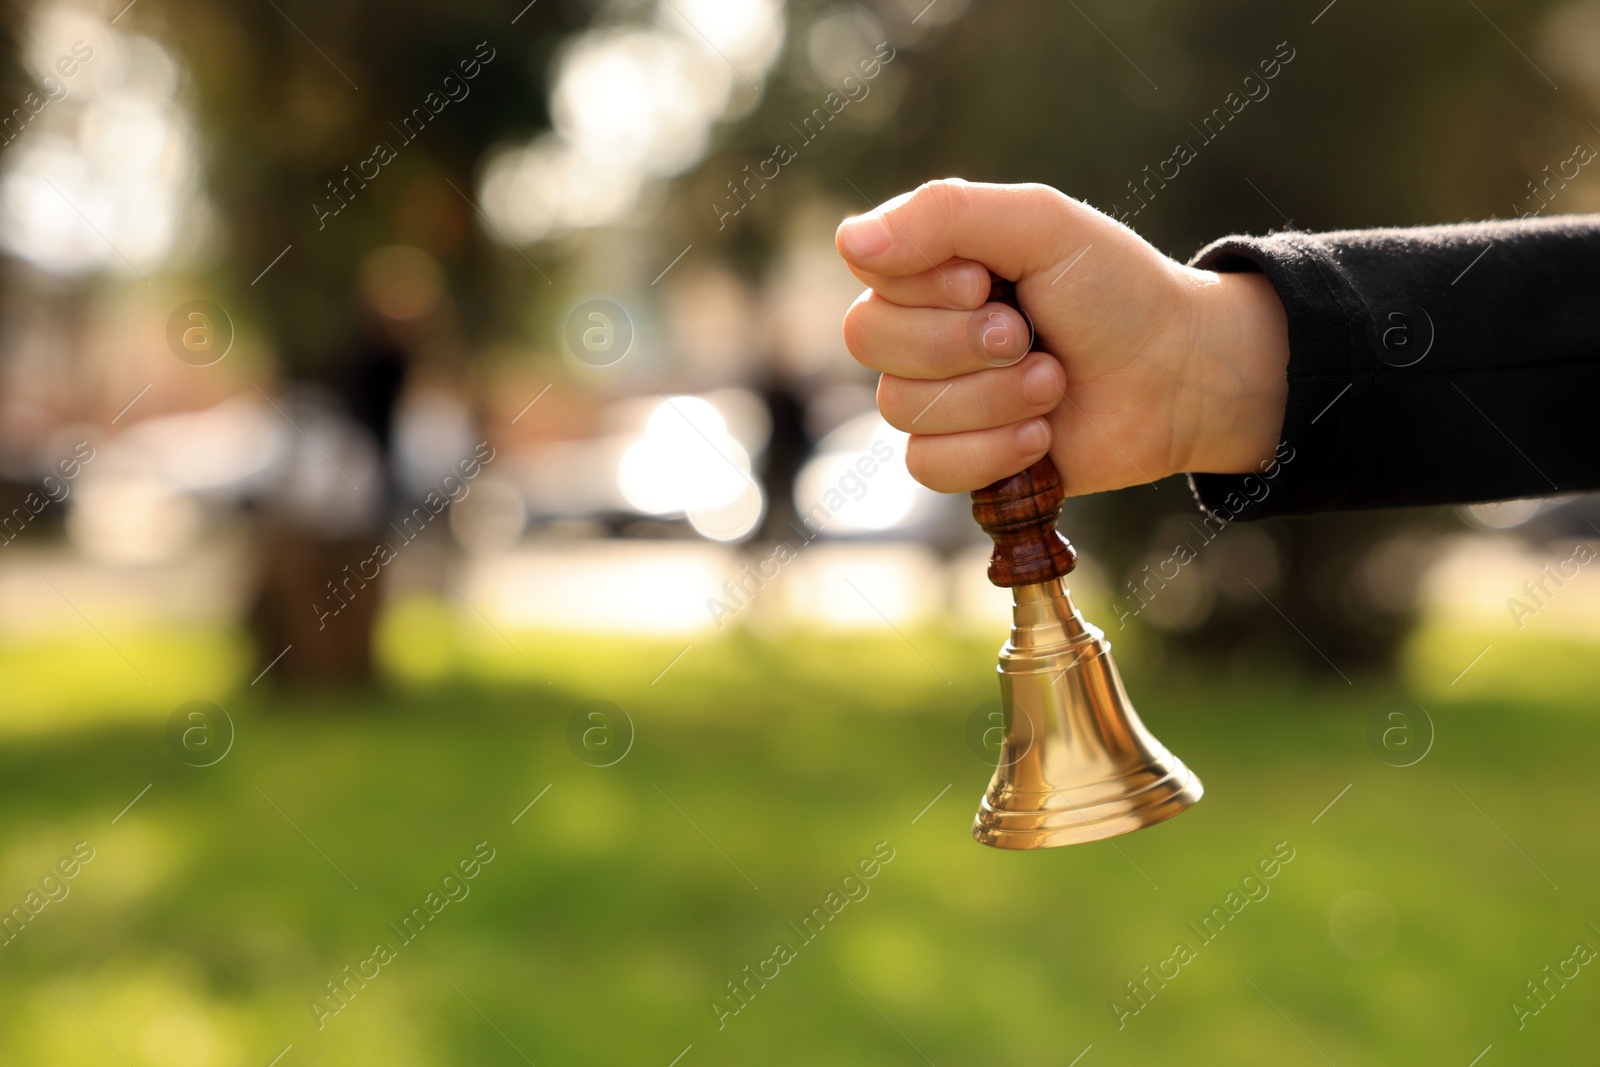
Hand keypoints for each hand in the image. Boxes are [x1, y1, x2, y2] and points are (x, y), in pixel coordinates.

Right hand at [835, 179, 1289, 494]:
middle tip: (1026, 335)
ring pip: (900, 407)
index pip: (869, 270)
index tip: (987, 280)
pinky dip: (991, 451)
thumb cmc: (1114, 290)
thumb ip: (945, 215)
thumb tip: (847, 240)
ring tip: (1052, 383)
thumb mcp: (1040, 225)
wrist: (1178, 376)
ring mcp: (938, 396)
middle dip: (958, 343)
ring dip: (991, 398)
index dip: (924, 286)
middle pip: (868, 338)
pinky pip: (927, 465)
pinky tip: (1042, 436)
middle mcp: (923, 327)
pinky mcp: (962, 458)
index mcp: (934, 264)